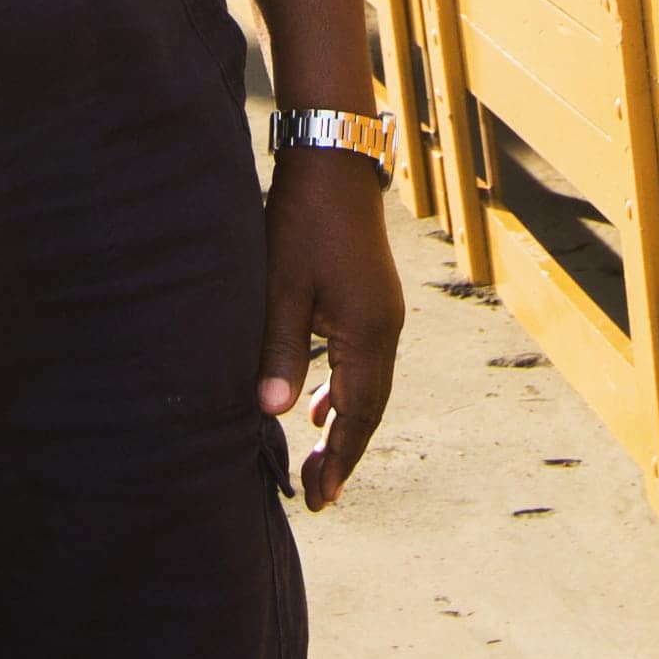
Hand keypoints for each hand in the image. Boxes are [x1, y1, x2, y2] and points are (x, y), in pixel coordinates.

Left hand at [259, 153, 405, 509]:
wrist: (333, 161)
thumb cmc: (302, 221)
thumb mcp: (282, 287)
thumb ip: (280, 351)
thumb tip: (273, 413)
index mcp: (368, 332)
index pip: (358, 413)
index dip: (339, 458)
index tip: (321, 497)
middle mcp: (385, 328)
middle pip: (369, 407)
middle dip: (343, 452)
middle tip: (317, 495)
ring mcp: (382, 313)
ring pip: (367, 385)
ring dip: (343, 423)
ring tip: (318, 460)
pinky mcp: (371, 299)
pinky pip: (363, 361)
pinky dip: (344, 390)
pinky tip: (320, 403)